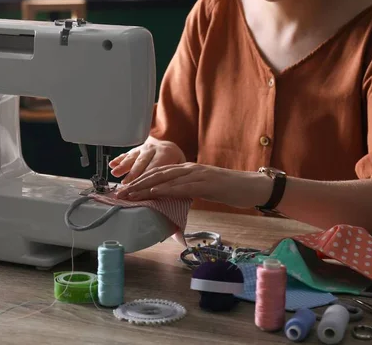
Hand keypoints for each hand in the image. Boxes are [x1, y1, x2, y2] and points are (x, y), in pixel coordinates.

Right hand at [109, 137, 185, 183]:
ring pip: (133, 158)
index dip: (148, 178)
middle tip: (126, 185)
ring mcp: (143, 148)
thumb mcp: (181, 168)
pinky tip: (112, 165)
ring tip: (115, 174)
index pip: (156, 168)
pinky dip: (118, 160)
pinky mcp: (135, 150)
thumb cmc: (175, 163)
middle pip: (142, 163)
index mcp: (167, 153)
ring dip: (123, 166)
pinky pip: (126, 154)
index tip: (142, 188)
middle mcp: (153, 149)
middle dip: (133, 175)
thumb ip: (177, 176)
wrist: (169, 147)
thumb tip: (174, 190)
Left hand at [115, 163, 272, 208]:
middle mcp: (189, 168)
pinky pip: (182, 186)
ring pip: (165, 178)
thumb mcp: (203, 190)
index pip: (159, 172)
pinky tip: (154, 194)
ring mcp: (197, 173)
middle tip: (120, 192)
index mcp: (187, 168)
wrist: (251, 186)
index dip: (141, 179)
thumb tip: (172, 202)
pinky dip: (166, 190)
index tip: (126, 188)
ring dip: (145, 187)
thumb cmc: (228, 190)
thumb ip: (186, 192)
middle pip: (157, 173)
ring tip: (130, 194)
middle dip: (137, 182)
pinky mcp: (206, 182)